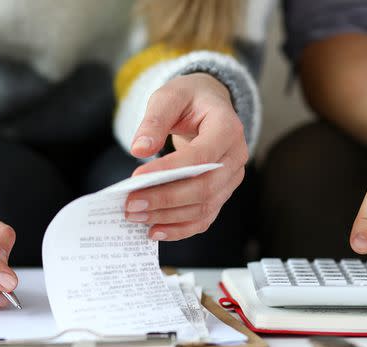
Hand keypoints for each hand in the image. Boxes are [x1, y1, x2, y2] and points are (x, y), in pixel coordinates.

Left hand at [125, 73, 247, 240]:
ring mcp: (231, 179)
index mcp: (228, 128)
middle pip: (204, 188)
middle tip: (131, 205)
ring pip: (203, 208)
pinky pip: (204, 218)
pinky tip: (154, 231)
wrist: (209, 107)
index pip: (201, 156)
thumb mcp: (170, 96)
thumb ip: (154, 120)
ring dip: (167, 217)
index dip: (170, 171)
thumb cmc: (190, 99)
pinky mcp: (222, 194)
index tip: (137, 177)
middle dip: (165, 200)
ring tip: (135, 216)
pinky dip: (179, 229)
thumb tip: (139, 149)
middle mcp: (236, 157)